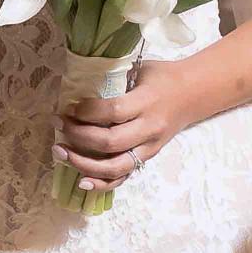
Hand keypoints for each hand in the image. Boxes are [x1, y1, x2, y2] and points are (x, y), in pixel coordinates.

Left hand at [54, 67, 184, 191]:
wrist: (193, 93)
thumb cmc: (162, 77)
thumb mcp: (140, 69)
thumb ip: (114, 78)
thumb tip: (76, 86)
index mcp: (148, 102)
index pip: (113, 112)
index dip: (86, 112)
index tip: (69, 107)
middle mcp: (149, 128)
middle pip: (109, 142)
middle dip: (78, 136)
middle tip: (58, 124)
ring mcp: (149, 147)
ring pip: (115, 167)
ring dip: (83, 163)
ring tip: (60, 152)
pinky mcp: (147, 158)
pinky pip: (123, 177)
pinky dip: (102, 183)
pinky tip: (81, 180)